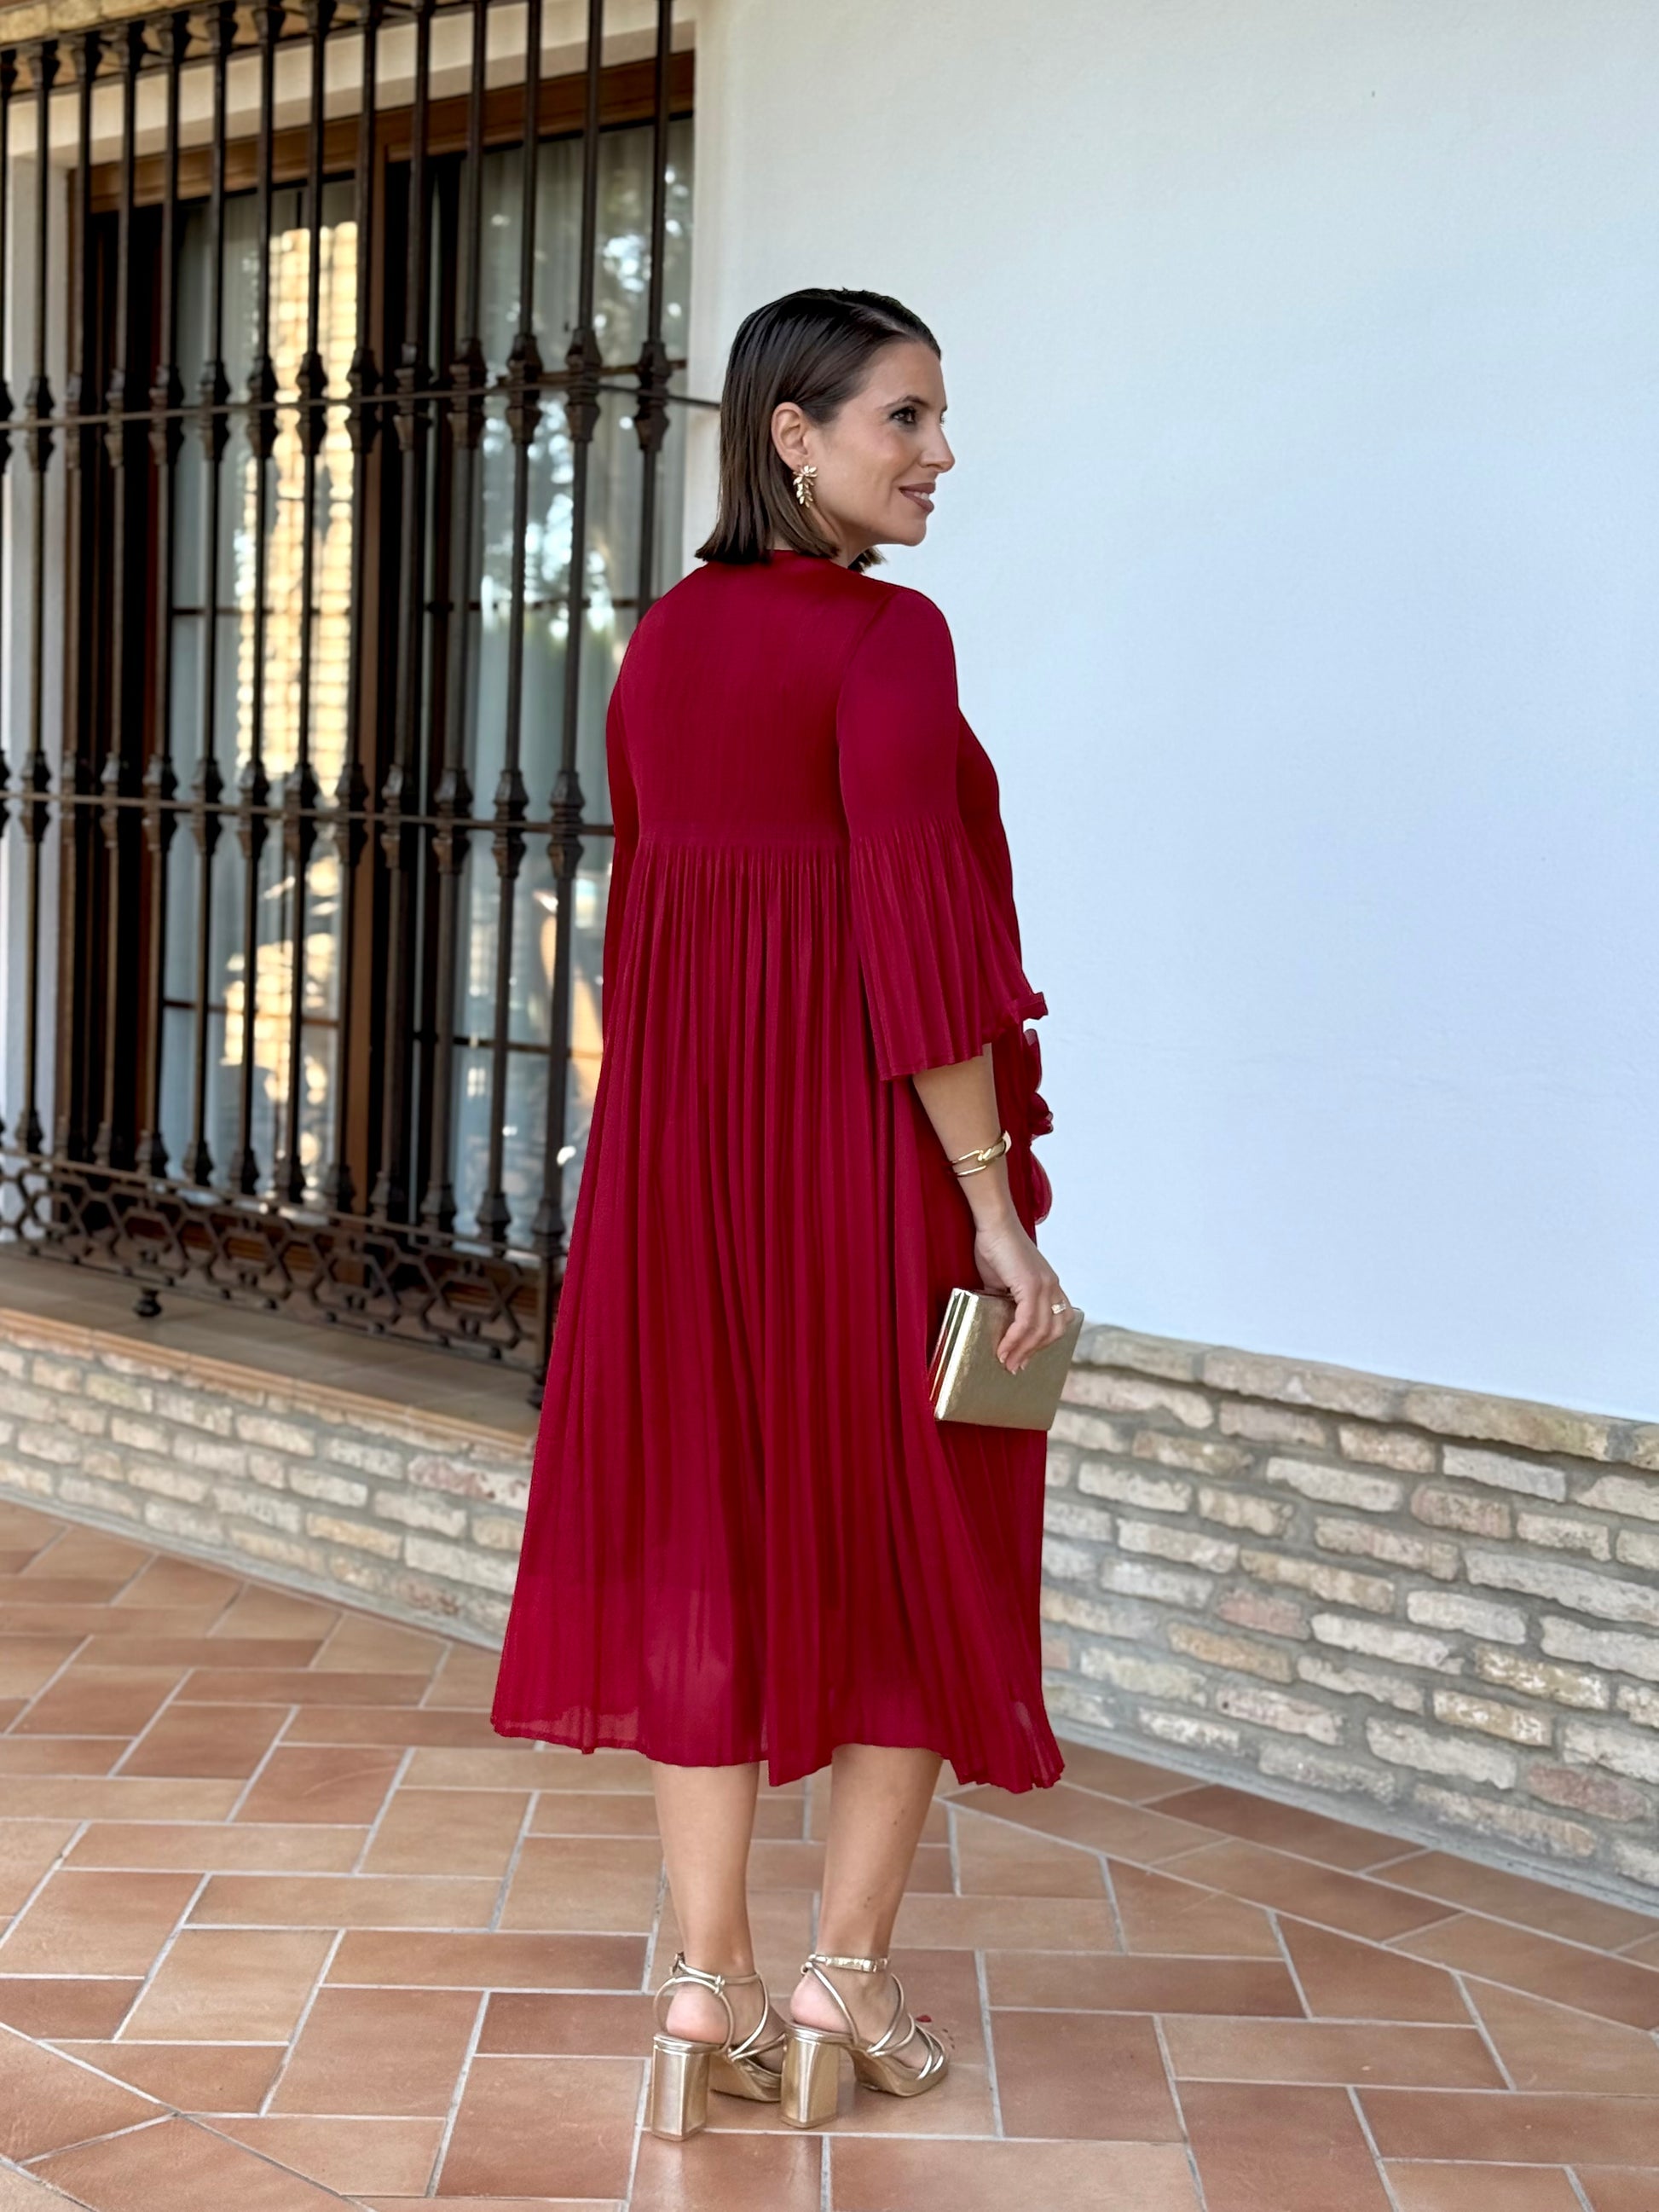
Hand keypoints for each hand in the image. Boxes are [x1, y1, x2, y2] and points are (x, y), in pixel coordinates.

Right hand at [971, 1211, 1072, 1372]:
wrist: (994, 1224)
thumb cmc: (995, 1247)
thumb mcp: (1003, 1281)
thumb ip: (1006, 1301)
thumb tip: (999, 1324)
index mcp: (1051, 1285)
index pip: (1058, 1322)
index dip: (1044, 1343)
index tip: (1026, 1357)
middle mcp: (1053, 1287)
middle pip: (1054, 1331)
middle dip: (1034, 1352)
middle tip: (1015, 1366)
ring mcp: (1045, 1285)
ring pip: (1041, 1330)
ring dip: (1023, 1351)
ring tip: (1007, 1362)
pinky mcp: (1032, 1284)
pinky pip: (1027, 1321)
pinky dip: (1016, 1338)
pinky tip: (1004, 1348)